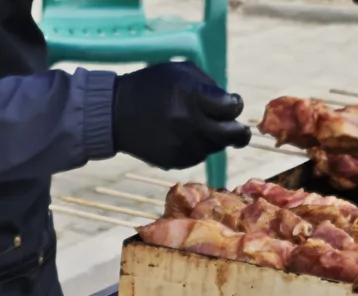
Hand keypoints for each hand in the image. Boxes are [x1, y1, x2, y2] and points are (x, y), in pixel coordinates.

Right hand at [112, 61, 250, 169]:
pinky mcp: (173, 160)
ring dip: (213, 139)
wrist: (116, 113)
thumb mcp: (180, 72)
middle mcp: (189, 123)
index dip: (235, 105)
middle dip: (240, 134)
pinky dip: (197, 148)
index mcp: (192, 97)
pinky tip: (184, 136)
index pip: (231, 108)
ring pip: (214, 148)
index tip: (231, 104)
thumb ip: (209, 86)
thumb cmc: (152, 86)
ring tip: (198, 127)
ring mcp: (181, 144)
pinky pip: (197, 156)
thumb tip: (230, 105)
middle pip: (230, 135)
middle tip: (241, 133)